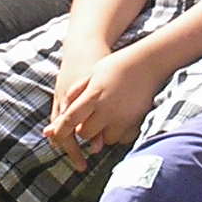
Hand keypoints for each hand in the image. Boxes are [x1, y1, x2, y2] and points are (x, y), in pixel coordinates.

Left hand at [45, 44, 158, 170]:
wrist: (147, 62)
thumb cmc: (116, 66)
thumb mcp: (92, 74)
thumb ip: (76, 92)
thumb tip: (64, 111)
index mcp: (93, 95)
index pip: (70, 119)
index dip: (60, 131)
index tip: (54, 136)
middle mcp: (107, 109)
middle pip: (86, 133)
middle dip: (84, 130)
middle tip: (88, 120)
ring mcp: (122, 117)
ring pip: (105, 139)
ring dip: (102, 134)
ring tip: (105, 119)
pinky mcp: (135, 122)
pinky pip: (122, 138)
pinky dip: (117, 134)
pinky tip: (118, 121)